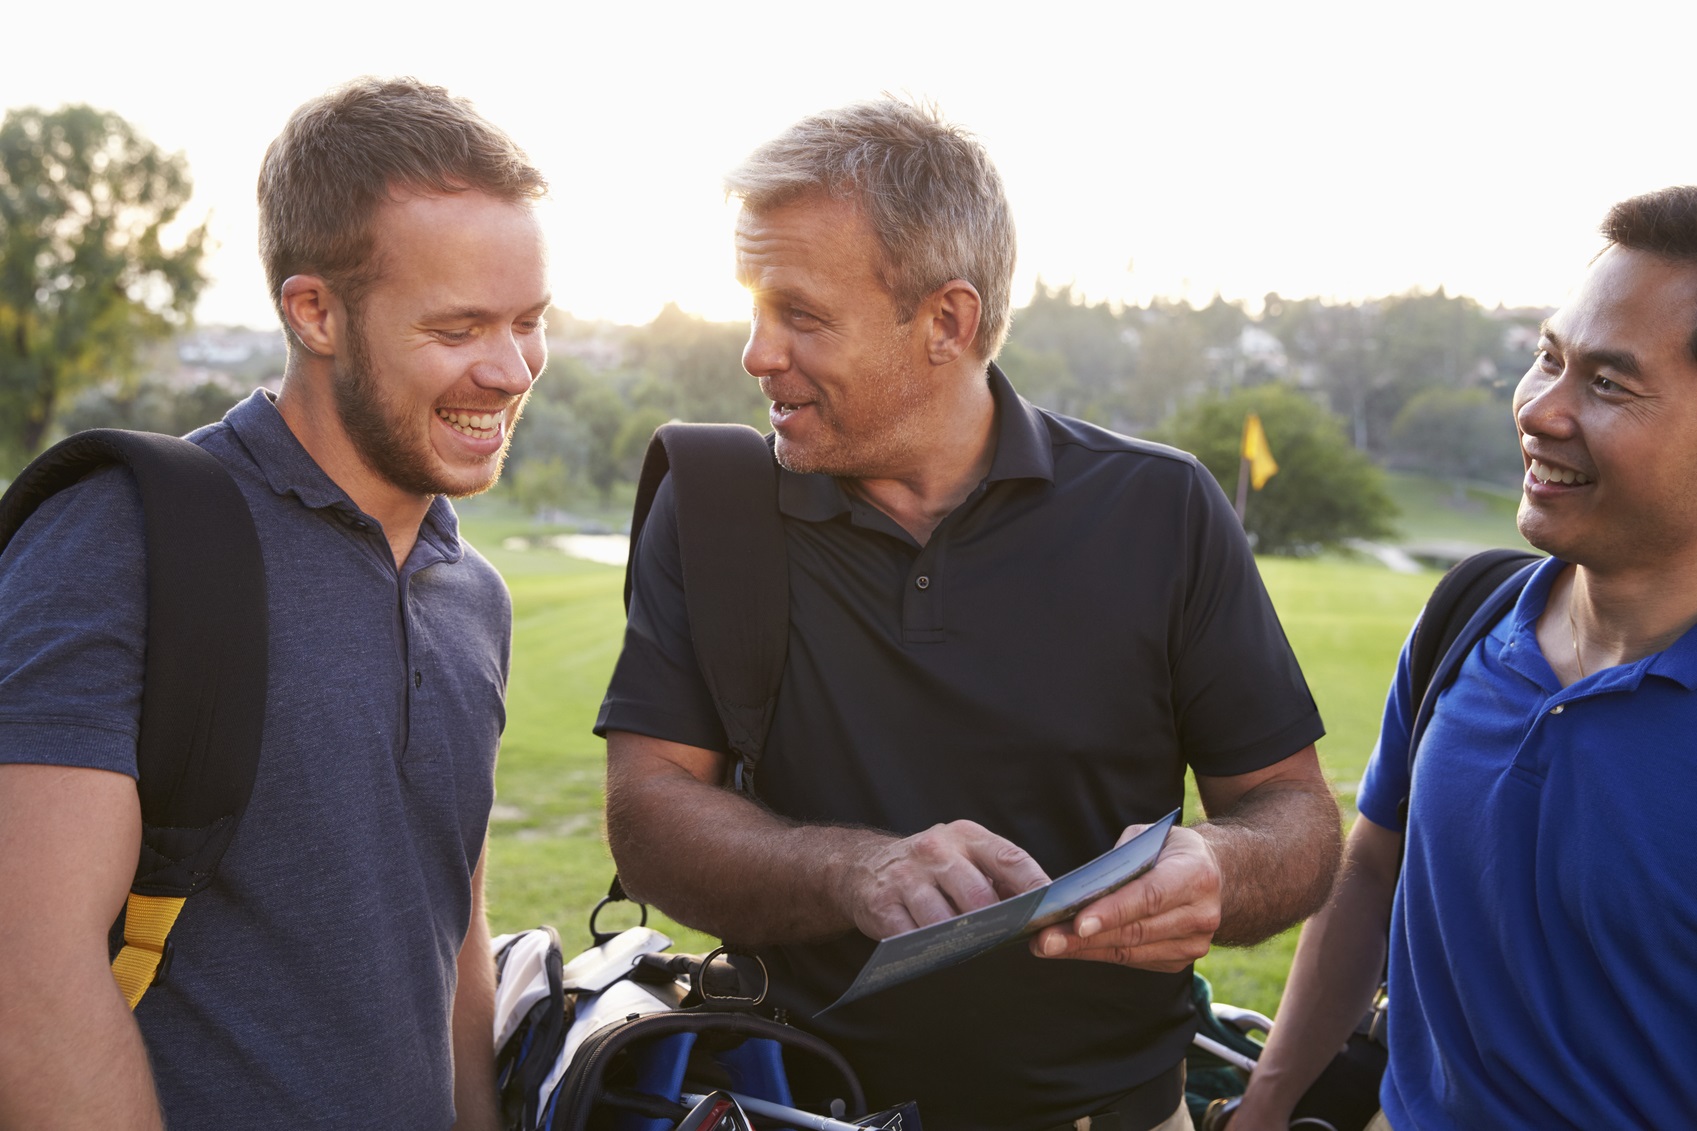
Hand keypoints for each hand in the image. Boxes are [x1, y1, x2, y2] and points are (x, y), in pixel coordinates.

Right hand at [840, 820, 1049, 938]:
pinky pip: (911, 937)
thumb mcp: (964, 857)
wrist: (863, 867)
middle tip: (1010, 943)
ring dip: (961, 942)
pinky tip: (937, 956)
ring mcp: (906, 877)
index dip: (1035, 885)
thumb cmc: (931, 869)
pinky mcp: (881, 904)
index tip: (1053, 910)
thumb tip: (1040, 914)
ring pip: (943, 920)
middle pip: (977, 895)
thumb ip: (1000, 880)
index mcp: (966, 837)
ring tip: (974, 953)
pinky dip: (927, 951)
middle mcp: (936, 851)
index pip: (1010, 859)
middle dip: (997, 924)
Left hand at [1030, 822, 1220, 971]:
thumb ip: (1121, 858)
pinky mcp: (1180, 961)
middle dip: (1085, 937)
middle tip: (1044, 939)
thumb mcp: (1151, 837)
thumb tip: (1083, 887)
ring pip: (1130, 951)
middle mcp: (1200, 914)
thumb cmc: (1172, 852)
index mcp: (1196, 875)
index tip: (1077, 922)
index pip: (1148, 897)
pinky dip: (1100, 954)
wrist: (1217, 877)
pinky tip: (1072, 949)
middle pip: (1134, 930)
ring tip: (1047, 946)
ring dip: (1085, 950)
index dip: (1112, 912)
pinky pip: (1133, 961)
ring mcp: (1193, 943)